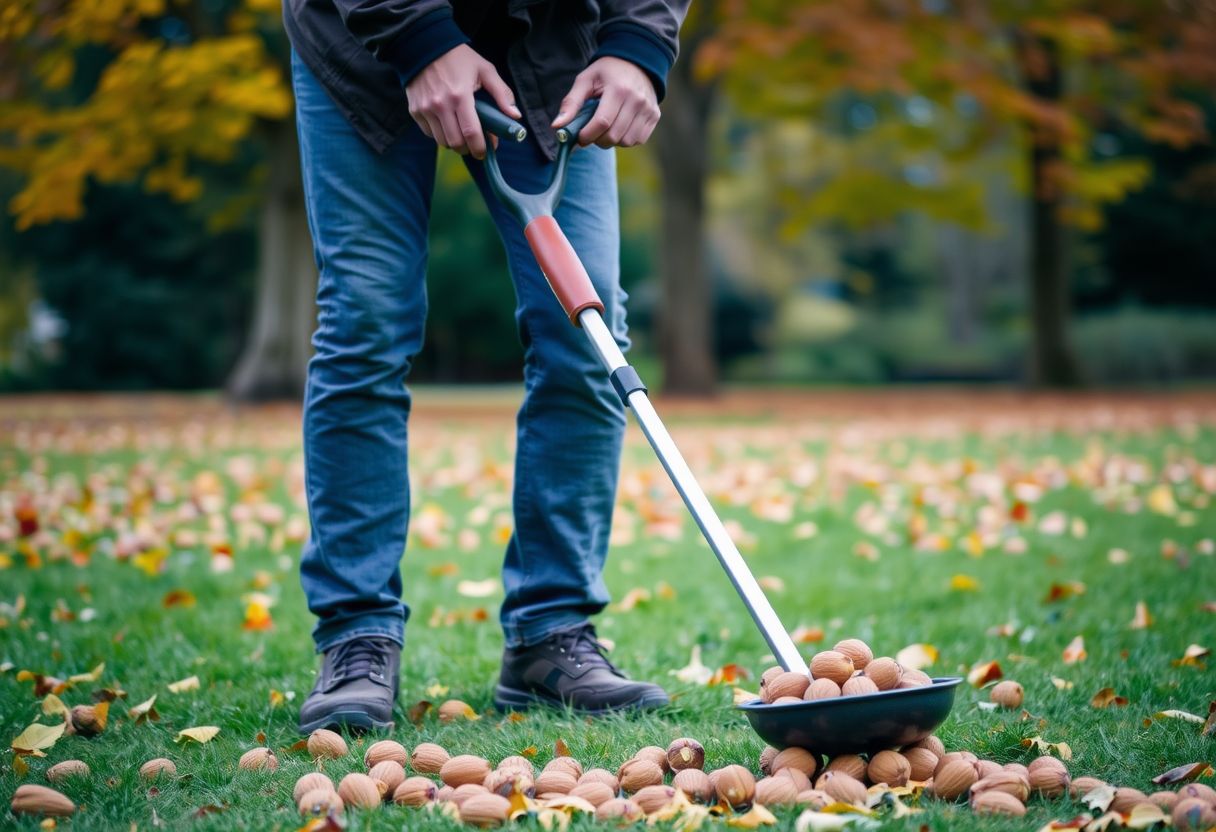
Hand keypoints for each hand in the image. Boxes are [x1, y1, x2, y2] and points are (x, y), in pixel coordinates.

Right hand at [406, 44, 519, 158]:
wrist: (424, 45)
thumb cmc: (459, 58)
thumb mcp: (485, 70)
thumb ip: (502, 93)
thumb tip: (515, 116)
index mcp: (460, 96)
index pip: (471, 133)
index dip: (480, 148)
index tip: (485, 152)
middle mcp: (440, 105)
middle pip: (456, 143)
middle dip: (468, 149)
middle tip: (474, 145)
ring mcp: (425, 109)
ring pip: (441, 141)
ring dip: (454, 143)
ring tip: (461, 135)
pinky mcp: (415, 110)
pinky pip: (429, 134)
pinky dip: (440, 135)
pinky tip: (447, 125)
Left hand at [552, 56, 659, 147]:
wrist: (637, 61)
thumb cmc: (607, 72)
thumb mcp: (585, 80)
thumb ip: (571, 103)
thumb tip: (557, 126)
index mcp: (618, 89)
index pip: (602, 122)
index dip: (587, 135)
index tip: (579, 137)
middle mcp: (637, 100)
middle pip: (614, 135)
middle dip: (598, 140)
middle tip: (591, 133)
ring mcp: (648, 109)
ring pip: (626, 141)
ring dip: (612, 141)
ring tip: (606, 128)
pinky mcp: (654, 116)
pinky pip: (638, 140)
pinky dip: (626, 139)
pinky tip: (620, 127)